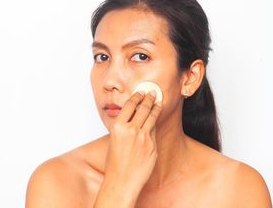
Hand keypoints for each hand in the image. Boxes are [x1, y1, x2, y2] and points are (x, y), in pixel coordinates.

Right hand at [94, 91, 161, 207]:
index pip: (130, 105)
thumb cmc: (114, 163)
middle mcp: (131, 130)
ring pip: (152, 117)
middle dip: (148, 98)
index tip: (140, 92)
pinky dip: (154, 124)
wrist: (122, 181)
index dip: (137, 96)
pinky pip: (154, 131)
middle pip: (143, 108)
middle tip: (152, 92)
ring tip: (157, 101)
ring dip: (155, 106)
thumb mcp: (114, 139)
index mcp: (118, 126)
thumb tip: (133, 117)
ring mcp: (144, 138)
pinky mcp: (152, 146)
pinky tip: (155, 119)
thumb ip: (124, 127)